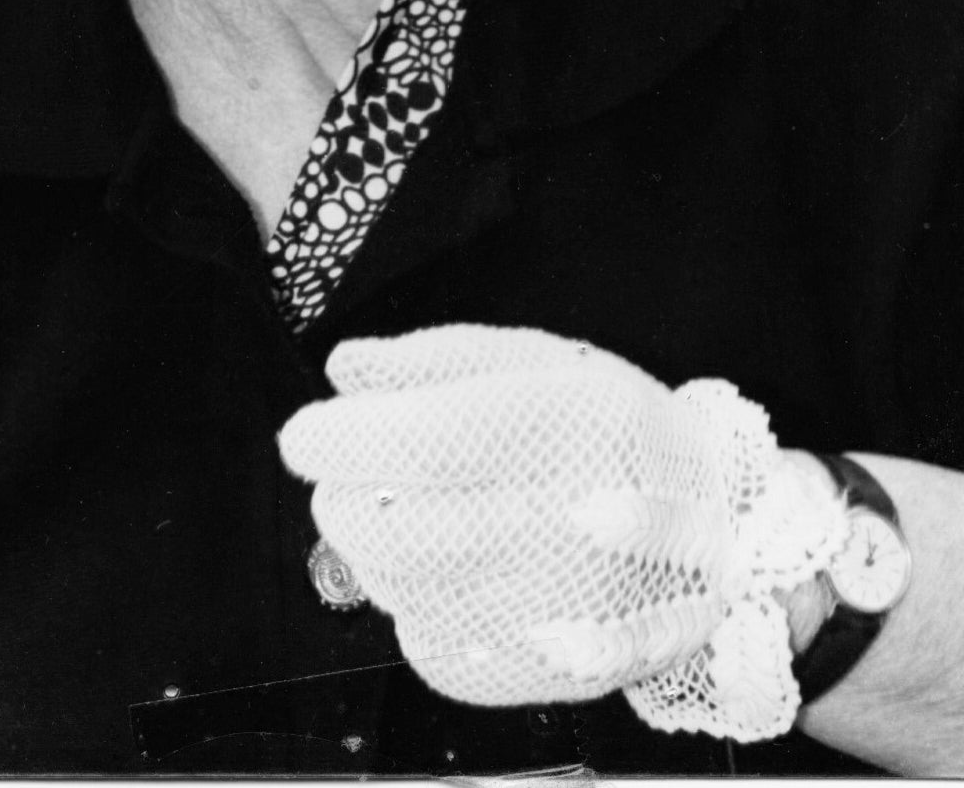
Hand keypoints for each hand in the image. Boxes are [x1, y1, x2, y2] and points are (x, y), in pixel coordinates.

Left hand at [280, 324, 846, 740]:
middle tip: (355, 469)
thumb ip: (436, 359)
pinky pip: (426, 644)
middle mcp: (550, 526)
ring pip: (392, 587)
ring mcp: (543, 611)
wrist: (722, 541)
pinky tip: (450, 569)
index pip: (409, 445)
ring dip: (372, 545)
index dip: (335, 439)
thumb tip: (341, 369)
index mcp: (553, 432)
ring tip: (409, 512)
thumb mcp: (543, 364)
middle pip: (381, 525)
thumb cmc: (620, 433)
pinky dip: (414, 602)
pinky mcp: (535, 673)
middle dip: (341, 491)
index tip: (310, 432)